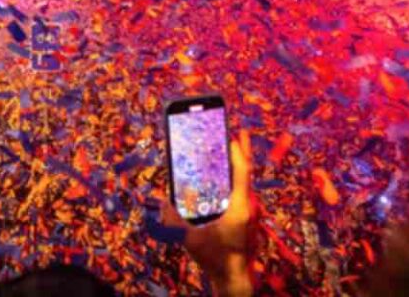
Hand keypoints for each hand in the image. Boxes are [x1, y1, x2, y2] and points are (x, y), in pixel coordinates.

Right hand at [163, 130, 256, 296]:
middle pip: (244, 172)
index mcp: (238, 207)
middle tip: (237, 131)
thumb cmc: (215, 258)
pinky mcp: (241, 216)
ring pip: (242, 181)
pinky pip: (238, 190)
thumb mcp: (192, 239)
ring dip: (236, 164)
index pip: (241, 173)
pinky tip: (223, 174)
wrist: (231, 277)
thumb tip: (162, 203)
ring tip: (230, 146)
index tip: (233, 135)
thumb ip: (176, 221)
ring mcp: (245, 211)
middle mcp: (245, 206)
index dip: (237, 153)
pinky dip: (232, 178)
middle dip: (240, 151)